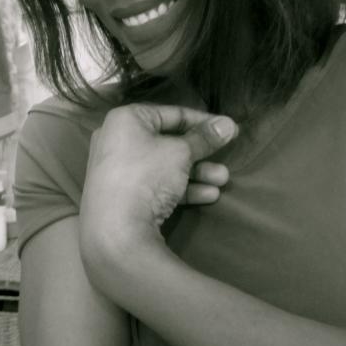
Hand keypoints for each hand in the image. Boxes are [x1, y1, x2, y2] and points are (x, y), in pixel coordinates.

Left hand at [80, 103, 238, 252]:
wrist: (116, 231)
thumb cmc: (147, 176)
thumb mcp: (182, 152)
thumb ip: (206, 138)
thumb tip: (229, 124)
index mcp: (126, 120)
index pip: (171, 114)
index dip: (202, 121)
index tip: (226, 129)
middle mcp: (117, 141)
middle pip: (169, 142)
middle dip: (201, 153)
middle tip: (225, 158)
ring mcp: (118, 171)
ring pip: (165, 166)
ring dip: (196, 172)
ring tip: (223, 180)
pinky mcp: (122, 197)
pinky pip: (156, 185)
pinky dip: (181, 188)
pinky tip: (208, 196)